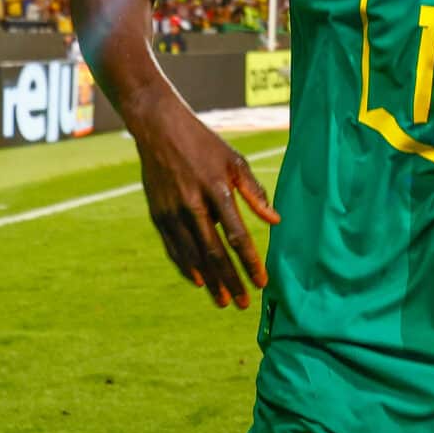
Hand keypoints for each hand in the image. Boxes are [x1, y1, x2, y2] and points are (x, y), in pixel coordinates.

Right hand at [131, 91, 279, 308]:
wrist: (159, 128)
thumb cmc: (204, 144)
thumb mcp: (234, 161)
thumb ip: (255, 192)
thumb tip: (276, 221)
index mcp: (216, 190)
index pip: (237, 236)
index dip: (250, 263)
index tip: (262, 283)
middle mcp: (192, 204)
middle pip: (214, 254)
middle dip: (231, 281)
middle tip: (244, 304)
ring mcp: (171, 212)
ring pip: (193, 256)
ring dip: (210, 282)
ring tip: (223, 301)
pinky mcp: (157, 215)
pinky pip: (173, 249)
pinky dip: (186, 267)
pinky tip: (198, 281)